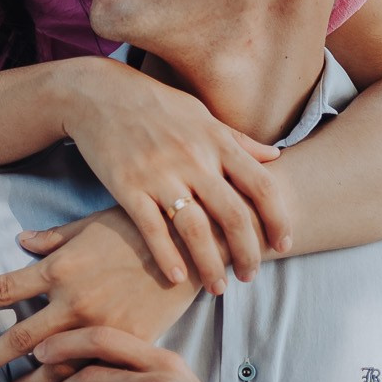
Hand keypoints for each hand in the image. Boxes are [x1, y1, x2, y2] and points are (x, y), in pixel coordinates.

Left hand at [0, 208, 198, 381]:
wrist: (196, 243)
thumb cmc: (143, 226)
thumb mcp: (93, 225)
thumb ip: (54, 240)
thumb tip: (21, 242)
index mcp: (61, 268)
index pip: (4, 288)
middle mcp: (74, 300)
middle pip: (18, 337)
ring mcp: (101, 325)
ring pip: (52, 364)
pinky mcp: (130, 343)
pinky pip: (93, 371)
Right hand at [53, 56, 290, 289]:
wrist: (98, 94)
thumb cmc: (155, 104)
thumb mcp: (201, 114)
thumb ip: (238, 140)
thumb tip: (276, 156)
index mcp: (215, 141)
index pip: (261, 185)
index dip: (278, 219)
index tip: (283, 244)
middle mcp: (193, 159)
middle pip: (233, 215)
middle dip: (247, 253)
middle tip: (250, 275)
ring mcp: (159, 174)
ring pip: (195, 229)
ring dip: (211, 265)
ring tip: (218, 288)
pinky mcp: (127, 187)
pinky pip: (152, 229)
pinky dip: (167, 257)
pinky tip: (178, 279)